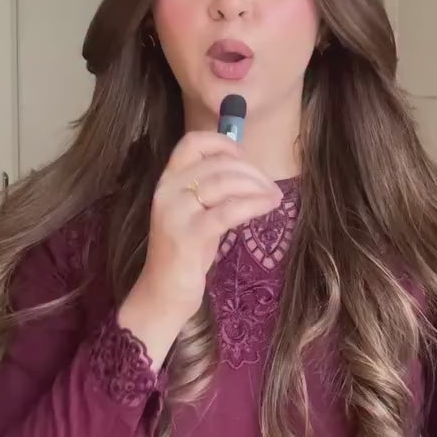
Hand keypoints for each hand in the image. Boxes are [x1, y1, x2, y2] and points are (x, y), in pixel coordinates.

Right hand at [130, 131, 282, 328]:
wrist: (162, 293)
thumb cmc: (185, 253)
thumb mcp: (196, 213)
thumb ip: (213, 190)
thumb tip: (247, 169)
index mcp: (168, 180)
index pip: (191, 142)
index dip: (222, 142)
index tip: (244, 156)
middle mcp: (167, 190)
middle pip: (217, 164)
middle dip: (251, 171)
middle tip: (270, 186)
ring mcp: (175, 212)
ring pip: (224, 183)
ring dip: (257, 186)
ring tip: (274, 196)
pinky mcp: (188, 235)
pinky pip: (228, 210)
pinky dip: (254, 204)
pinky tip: (269, 205)